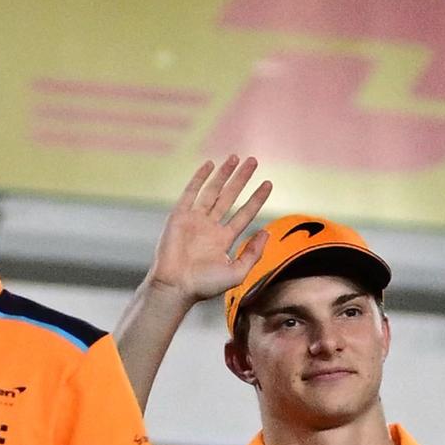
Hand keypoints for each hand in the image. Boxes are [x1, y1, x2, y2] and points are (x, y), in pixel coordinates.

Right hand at [147, 156, 272, 303]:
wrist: (175, 287)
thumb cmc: (204, 286)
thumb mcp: (237, 272)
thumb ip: (253, 253)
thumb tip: (267, 232)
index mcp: (223, 240)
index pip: (244, 213)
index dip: (256, 198)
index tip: (268, 183)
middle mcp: (209, 227)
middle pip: (230, 197)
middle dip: (242, 179)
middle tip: (254, 161)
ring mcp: (194, 220)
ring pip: (212, 191)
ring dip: (224, 174)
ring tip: (236, 158)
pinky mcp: (179, 216)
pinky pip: (191, 192)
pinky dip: (199, 178)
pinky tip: (210, 164)